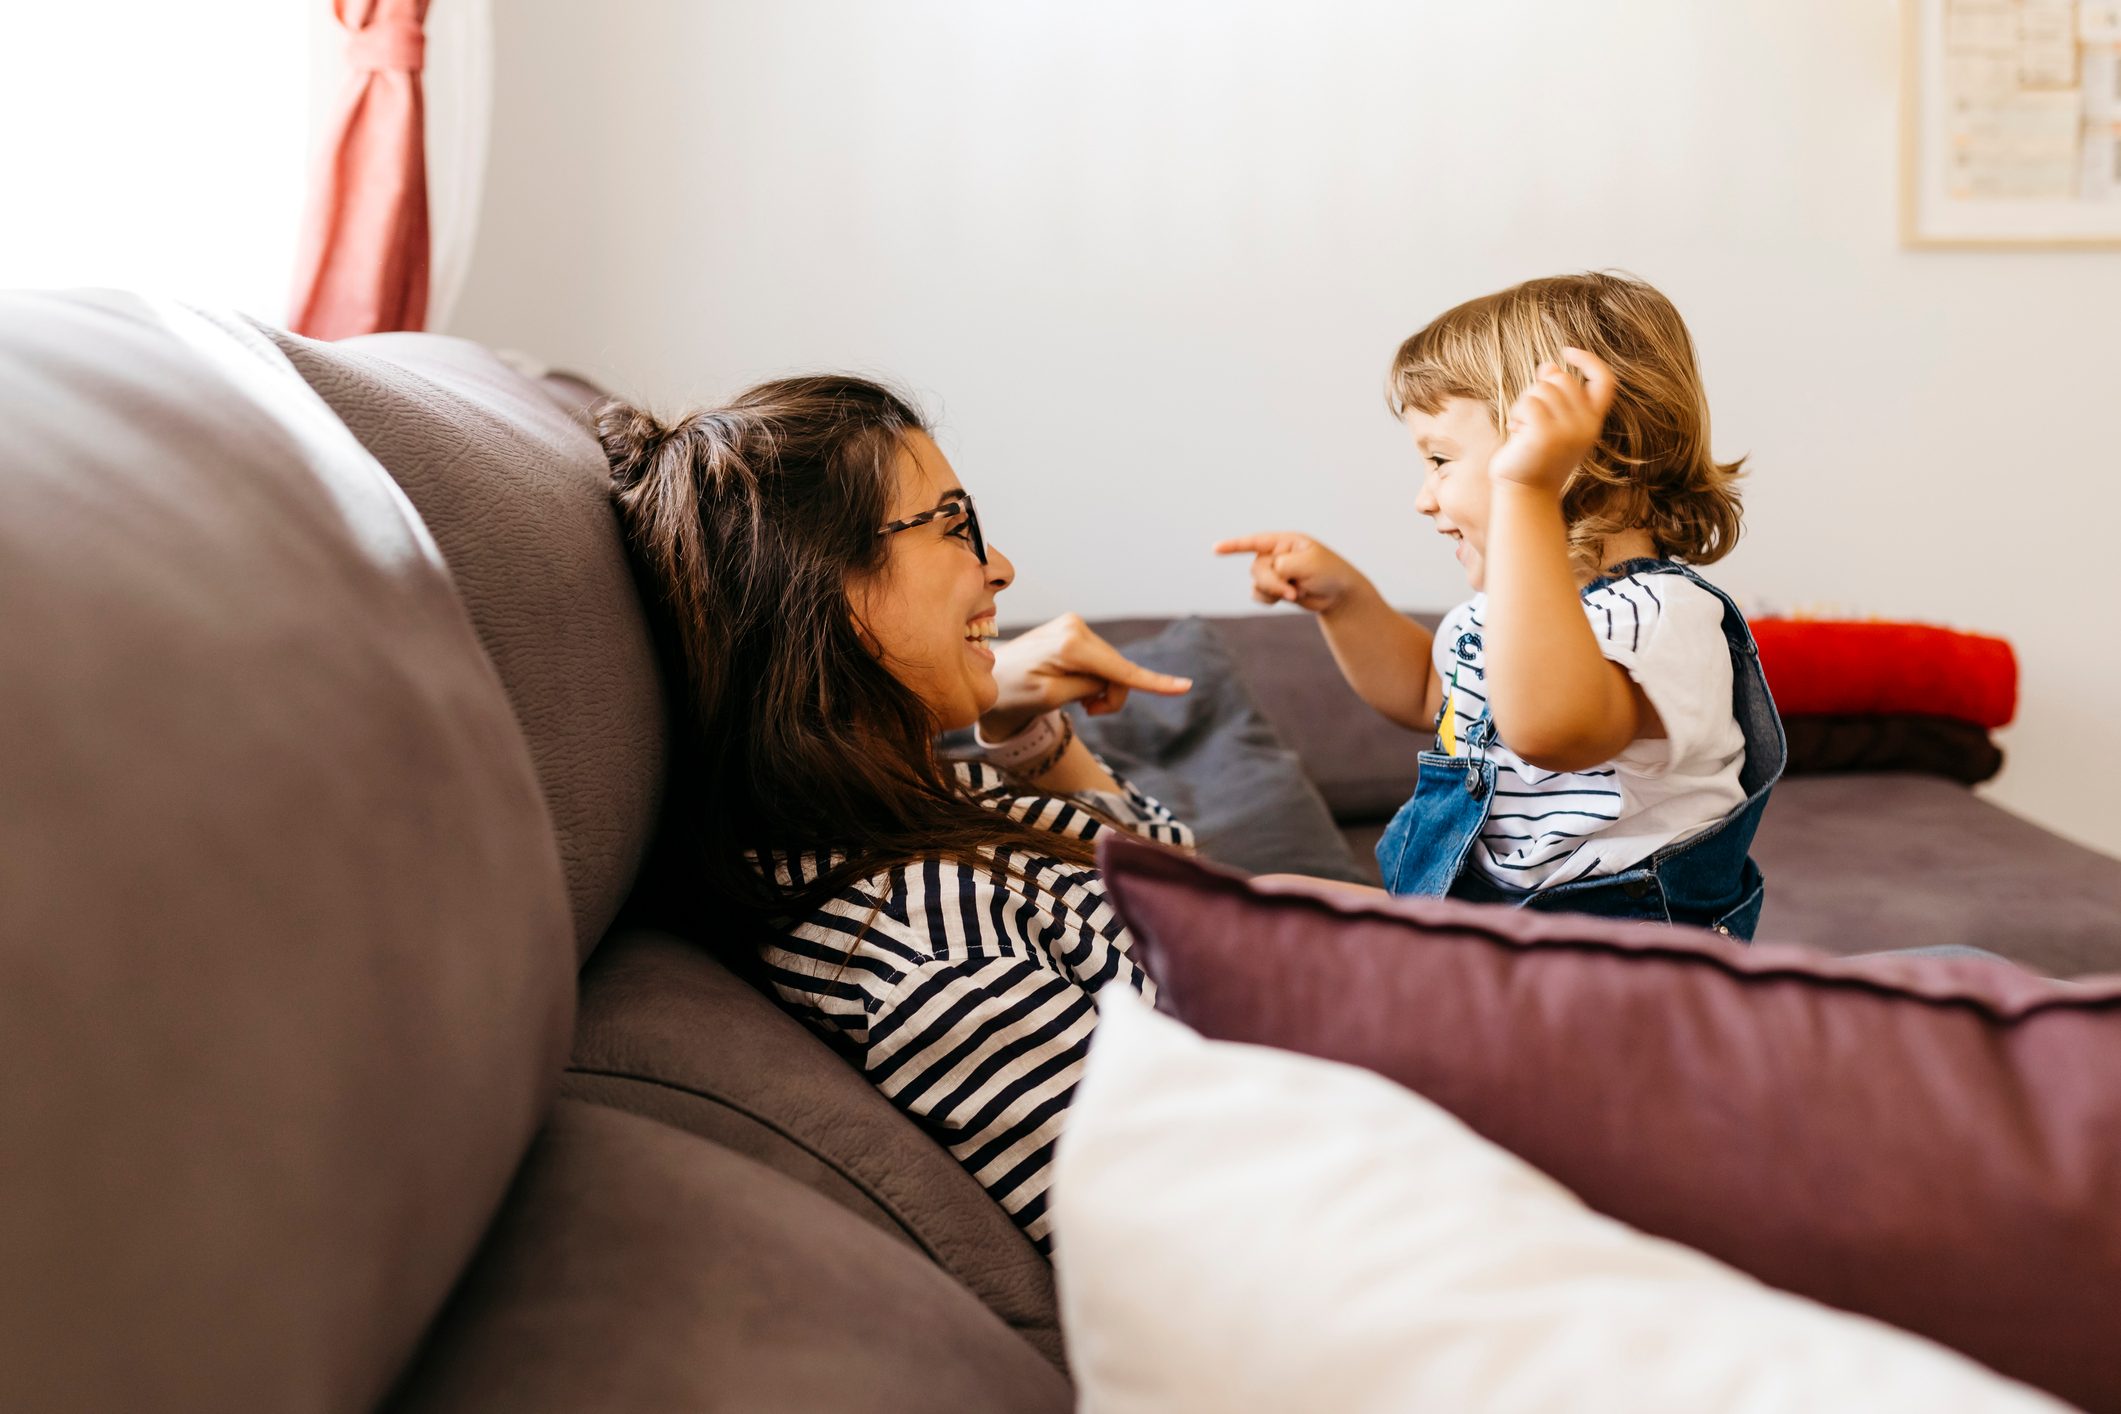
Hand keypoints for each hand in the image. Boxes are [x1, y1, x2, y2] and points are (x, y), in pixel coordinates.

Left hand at [981, 613, 1192, 738]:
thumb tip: (1112, 677)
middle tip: (1089, 714)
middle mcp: (1075, 626)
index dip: (1153, 683)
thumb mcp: (1052, 697)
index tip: (1184, 687)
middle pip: (1119, 671)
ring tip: (1077, 702)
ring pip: (1112, 668)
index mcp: (1069, 643)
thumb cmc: (1012, 692)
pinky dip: (1096, 680)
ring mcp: (1075, 626)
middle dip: (1111, 696)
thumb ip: (1088, 687)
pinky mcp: (1074, 631)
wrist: (990, 679)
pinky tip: (1075, 685)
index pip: (1119, 669)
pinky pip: (1101, 661)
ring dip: (1102, 690)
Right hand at [1212, 532, 1366, 612]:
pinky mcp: (1274, 589)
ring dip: (1272, 591)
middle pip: (1256, 568)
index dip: (1234, 546)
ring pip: (1256, 582)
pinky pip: (1257, 594)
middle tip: (1292, 591)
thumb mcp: (1309, 564)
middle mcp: (1275, 555)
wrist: (1339, 594)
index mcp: (1284, 542)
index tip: (1215, 549)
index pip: (1254, 541)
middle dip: (1272, 582)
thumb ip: (1283, 566)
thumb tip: (1268, 576)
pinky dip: (1268, 599)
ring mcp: (1273, 572)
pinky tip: (1284, 599)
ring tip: (1294, 594)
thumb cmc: (1329, 572)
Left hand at [1486, 347, 1617, 496]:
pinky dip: (1516, 414)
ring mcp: (1568, 430)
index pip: (1605, 381)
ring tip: (1523, 429)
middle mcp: (1586, 425)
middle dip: (1539, 389)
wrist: (1526, 494)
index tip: (1567, 351)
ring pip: (1542, 388)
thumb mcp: (1552, 424)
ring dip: (1524, 404)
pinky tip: (1516, 434)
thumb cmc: (1535, 458)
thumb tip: (1549, 365)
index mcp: (1592, 422)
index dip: (1589, 361)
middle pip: (1562, 378)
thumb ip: (1555, 396)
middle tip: (1529, 417)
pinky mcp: (1546, 434)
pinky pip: (1528, 402)